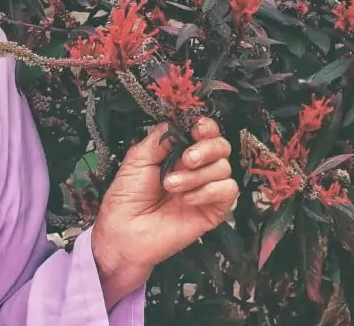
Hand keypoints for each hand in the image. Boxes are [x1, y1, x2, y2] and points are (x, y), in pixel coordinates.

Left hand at [91, 117, 238, 307]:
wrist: (125, 231)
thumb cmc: (127, 196)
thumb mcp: (138, 159)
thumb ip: (161, 138)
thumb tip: (180, 123)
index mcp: (178, 152)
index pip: (205, 132)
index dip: (206, 127)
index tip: (198, 128)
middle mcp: (196, 168)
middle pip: (222, 146)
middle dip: (206, 149)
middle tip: (185, 160)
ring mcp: (206, 189)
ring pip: (224, 168)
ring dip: (196, 175)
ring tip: (171, 186)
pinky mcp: (214, 210)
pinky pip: (228, 191)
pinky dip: (208, 191)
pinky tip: (187, 200)